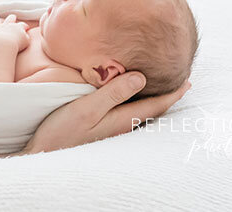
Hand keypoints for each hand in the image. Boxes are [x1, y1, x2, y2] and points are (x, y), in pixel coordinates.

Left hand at [0, 13, 28, 50]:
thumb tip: (26, 36)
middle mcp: (7, 25)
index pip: (22, 25)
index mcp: (17, 28)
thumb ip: (26, 38)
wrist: (4, 44)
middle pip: (10, 19)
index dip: (24, 26)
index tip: (26, 27)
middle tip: (12, 16)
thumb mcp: (26, 42)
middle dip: (11, 18)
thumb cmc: (16, 44)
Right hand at [25, 74, 191, 153]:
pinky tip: (132, 99)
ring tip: (162, 89)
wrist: (43, 155)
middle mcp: (121, 126)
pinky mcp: (101, 130)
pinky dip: (138, 104)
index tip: (188, 81)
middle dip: (168, 97)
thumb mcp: (87, 107)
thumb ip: (113, 93)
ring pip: (141, 113)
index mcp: (121, 119)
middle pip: (152, 111)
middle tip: (182, 83)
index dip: (173, 93)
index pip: (155, 105)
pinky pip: (128, 114)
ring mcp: (111, 130)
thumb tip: (142, 77)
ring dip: (154, 101)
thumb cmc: (62, 131)